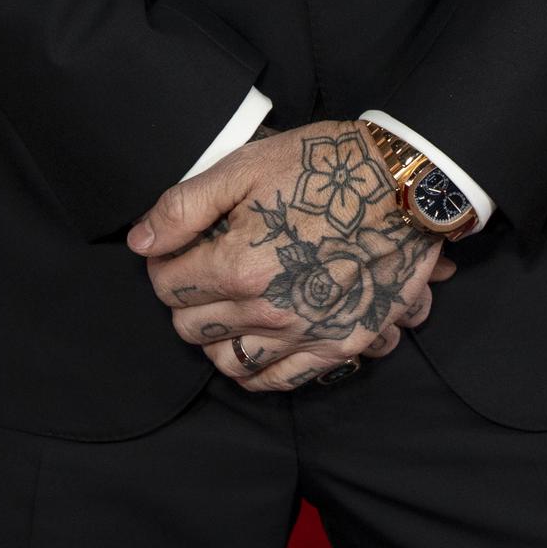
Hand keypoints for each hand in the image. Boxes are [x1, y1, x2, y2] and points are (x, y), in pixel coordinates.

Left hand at [126, 118, 458, 391]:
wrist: (405, 183)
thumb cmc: (325, 166)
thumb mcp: (247, 165)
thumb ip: (185, 206)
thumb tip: (141, 241)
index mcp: (241, 264)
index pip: (167, 285)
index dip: (163, 262)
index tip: (177, 247)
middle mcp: (269, 311)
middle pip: (191, 327)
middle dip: (185, 297)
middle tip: (203, 268)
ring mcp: (306, 334)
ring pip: (226, 362)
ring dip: (216, 335)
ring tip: (227, 303)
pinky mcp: (339, 346)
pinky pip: (276, 381)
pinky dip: (254, 368)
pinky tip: (255, 338)